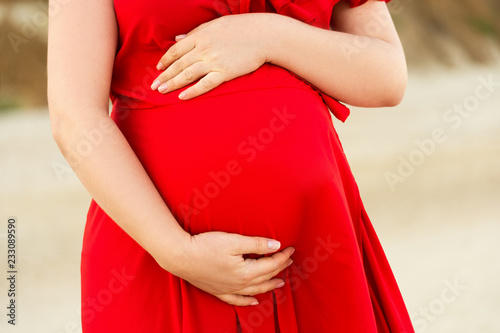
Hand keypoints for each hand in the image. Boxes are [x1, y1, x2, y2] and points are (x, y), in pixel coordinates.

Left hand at [150, 13, 276, 99]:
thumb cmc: (241, 28)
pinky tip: (182, 97)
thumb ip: (195, 32)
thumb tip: (178, 38)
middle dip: (164, 76)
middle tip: (153, 86)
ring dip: (172, 84)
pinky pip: (204, 84)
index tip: (158, 68)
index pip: (176, 50)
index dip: (165, 60)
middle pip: (178, 64)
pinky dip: (192, 91)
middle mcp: (203, 49)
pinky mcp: (224, 73)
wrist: (263, 35)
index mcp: (199, 36)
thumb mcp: (215, 25)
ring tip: (161, 92)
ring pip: (187, 75)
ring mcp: (213, 61)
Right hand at [159, 231, 293, 305]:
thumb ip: (256, 244)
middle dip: (279, 268)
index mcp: (245, 272)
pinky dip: (247, 301)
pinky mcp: (218, 291)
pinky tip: (254, 301)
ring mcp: (228, 289)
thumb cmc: (206, 246)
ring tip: (279, 282)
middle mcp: (239, 284)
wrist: (180, 256)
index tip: (291, 248)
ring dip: (269, 286)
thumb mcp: (233, 241)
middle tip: (289, 260)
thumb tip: (276, 246)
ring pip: (254, 290)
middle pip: (265, 277)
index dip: (282, 256)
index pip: (270, 264)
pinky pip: (237, 300)